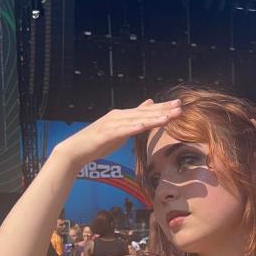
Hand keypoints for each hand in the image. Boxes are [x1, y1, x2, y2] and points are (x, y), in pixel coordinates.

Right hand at [53, 99, 182, 168]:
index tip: (179, 105)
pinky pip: (121, 131)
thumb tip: (148, 106)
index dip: (163, 108)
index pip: (146, 111)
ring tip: (167, 117)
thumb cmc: (98, 142)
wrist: (75, 150)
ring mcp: (111, 124)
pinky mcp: (105, 134)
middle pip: (144, 113)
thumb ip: (133, 119)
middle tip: (180, 107)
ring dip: (152, 118)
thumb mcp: (119, 130)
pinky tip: (143, 126)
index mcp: (123, 116)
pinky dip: (132, 128)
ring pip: (136, 120)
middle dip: (163, 110)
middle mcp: (118, 116)